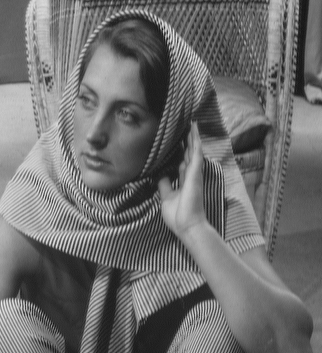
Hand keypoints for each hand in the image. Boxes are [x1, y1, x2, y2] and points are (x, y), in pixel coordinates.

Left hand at [158, 122, 206, 238]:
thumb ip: (164, 185)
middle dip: (188, 141)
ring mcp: (194, 174)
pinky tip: (194, 130)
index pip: (182, 163)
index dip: (181, 153)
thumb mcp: (166, 198)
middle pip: (189, 154)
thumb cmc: (178, 215)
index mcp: (183, 182)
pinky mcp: (195, 173)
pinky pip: (196, 153)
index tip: (178, 142)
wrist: (187, 225)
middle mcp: (190, 176)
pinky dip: (195, 141)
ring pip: (194, 150)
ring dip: (193, 137)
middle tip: (186, 126)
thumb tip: (159, 176)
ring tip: (192, 123)